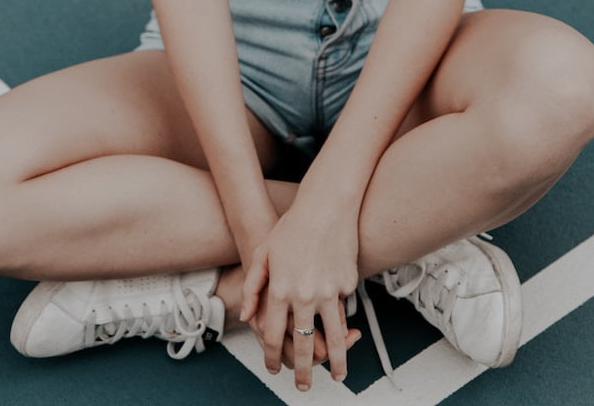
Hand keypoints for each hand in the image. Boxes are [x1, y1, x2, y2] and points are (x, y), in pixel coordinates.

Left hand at [240, 205, 361, 390]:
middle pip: (304, 346)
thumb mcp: (263, 253)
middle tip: (303, 386)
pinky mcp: (347, 284)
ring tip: (339, 376)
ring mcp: (328, 291)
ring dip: (337, 362)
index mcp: (280, 290)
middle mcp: (304, 295)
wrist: (326, 206)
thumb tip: (246, 315)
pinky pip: (343, 306)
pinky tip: (344, 321)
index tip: (272, 368)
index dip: (271, 357)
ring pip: (334, 338)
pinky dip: (342, 316)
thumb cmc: (292, 227)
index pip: (273, 336)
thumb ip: (252, 287)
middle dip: (304, 372)